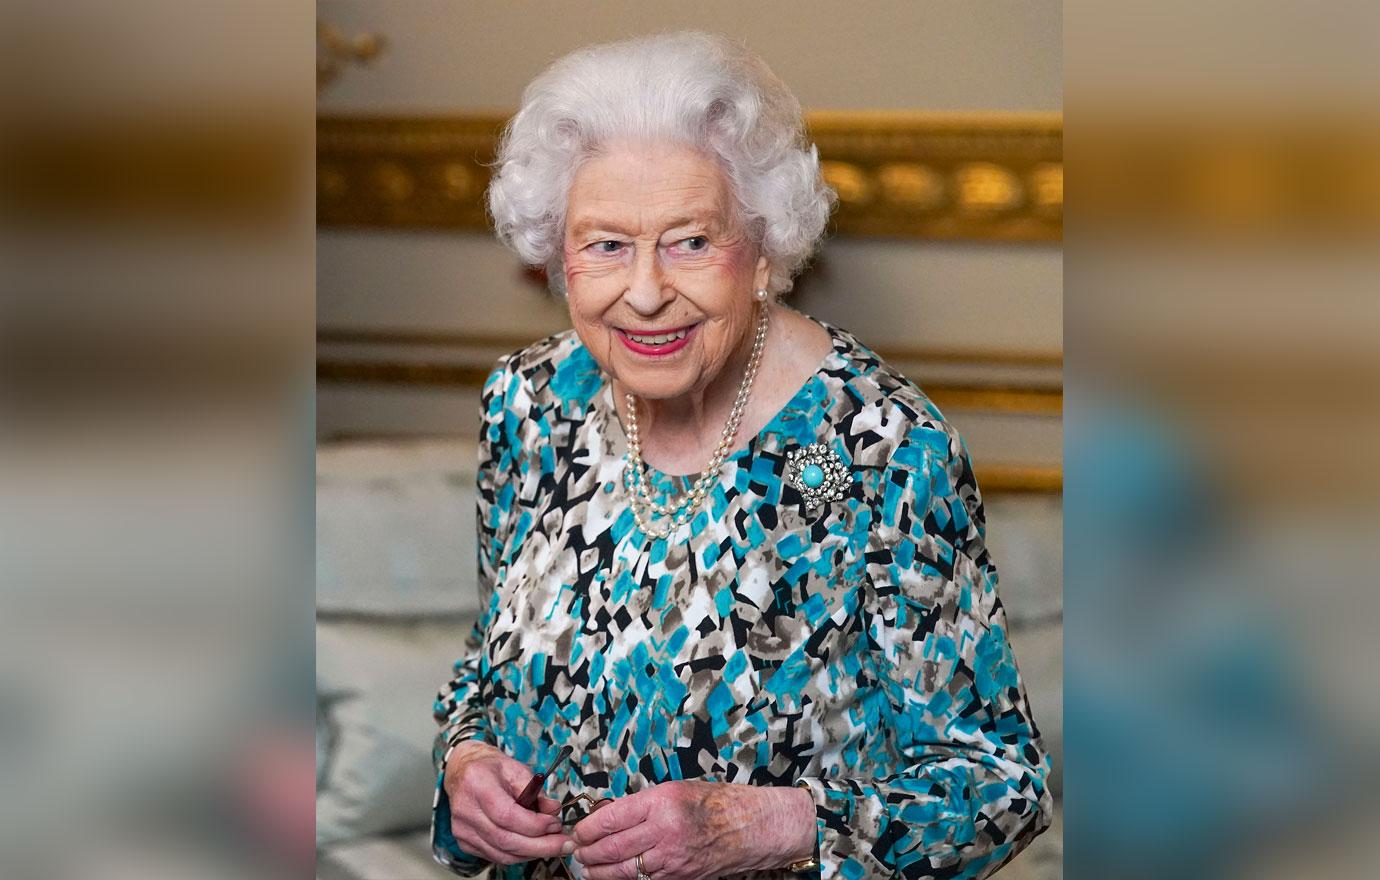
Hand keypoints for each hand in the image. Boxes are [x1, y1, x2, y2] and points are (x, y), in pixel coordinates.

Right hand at [443, 741, 571, 864]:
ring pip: (502, 853)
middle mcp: (466, 811)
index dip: (534, 825)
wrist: (463, 772)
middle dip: (540, 846)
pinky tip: (534, 847)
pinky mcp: (465, 842)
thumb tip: (553, 810)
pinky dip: (519, 855)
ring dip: (532, 853)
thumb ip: (535, 790)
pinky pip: (496, 856)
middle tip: (563, 843)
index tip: (555, 824)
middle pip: (505, 840)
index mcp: (478, 785)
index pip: (507, 815)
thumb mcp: (516, 768)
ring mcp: (462, 830)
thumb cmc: (490, 769)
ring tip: (553, 845)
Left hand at [570, 781, 814, 879]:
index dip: (587, 827)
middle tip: (575, 851)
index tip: (577, 830)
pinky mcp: (678, 877)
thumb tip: (609, 816)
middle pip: (612, 848)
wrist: (750, 827)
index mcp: (661, 802)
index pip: (611, 818)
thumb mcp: (675, 790)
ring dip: (598, 872)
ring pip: (623, 870)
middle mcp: (664, 830)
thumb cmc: (715, 802)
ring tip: (586, 868)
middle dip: (588, 852)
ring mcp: (671, 858)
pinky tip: (610, 878)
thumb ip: (642, 804)